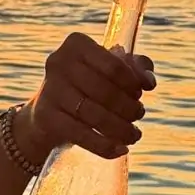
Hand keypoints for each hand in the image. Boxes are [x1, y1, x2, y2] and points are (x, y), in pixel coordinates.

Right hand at [20, 33, 156, 160]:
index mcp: (77, 44)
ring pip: (96, 115)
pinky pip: (82, 135)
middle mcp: (59, 62)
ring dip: (122, 129)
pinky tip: (120, 150)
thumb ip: (135, 68)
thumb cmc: (86, 86)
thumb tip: (149, 81)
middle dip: (130, 108)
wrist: (47, 114)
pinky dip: (105, 146)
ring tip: (134, 135)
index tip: (139, 94)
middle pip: (107, 92)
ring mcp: (50, 90)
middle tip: (138, 115)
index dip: (134, 84)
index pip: (116, 66)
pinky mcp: (46, 117)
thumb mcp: (109, 70)